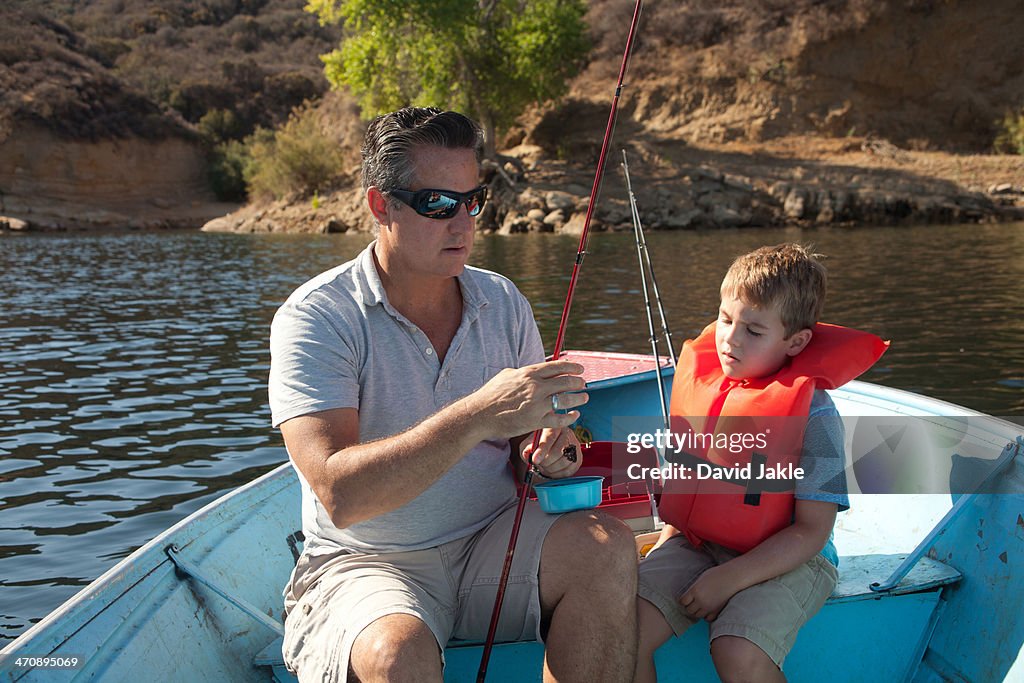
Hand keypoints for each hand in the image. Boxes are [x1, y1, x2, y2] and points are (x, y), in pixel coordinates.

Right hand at [469, 360, 588, 439]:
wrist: (480, 414)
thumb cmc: (491, 394)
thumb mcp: (507, 375)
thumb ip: (524, 373)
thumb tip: (534, 370)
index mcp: (529, 374)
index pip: (557, 367)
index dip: (572, 367)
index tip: (580, 369)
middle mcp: (536, 387)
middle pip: (565, 382)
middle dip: (578, 382)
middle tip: (583, 384)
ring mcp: (537, 405)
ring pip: (566, 399)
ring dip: (579, 398)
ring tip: (584, 397)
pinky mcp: (535, 421)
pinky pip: (559, 419)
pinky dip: (570, 417)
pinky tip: (574, 415)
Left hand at [521, 427, 581, 478]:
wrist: (549, 447)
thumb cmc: (538, 444)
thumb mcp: (528, 444)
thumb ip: (527, 449)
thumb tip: (528, 454)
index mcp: (554, 427)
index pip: (550, 438)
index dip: (542, 451)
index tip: (535, 460)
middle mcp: (567, 434)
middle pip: (560, 451)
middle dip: (547, 462)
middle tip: (539, 465)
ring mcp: (575, 445)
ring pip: (566, 461)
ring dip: (552, 469)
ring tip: (544, 468)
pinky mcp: (578, 457)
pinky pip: (570, 469)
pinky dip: (559, 473)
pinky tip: (552, 471)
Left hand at [679, 565, 737, 621]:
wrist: (732, 577)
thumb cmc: (717, 574)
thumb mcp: (701, 578)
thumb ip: (694, 588)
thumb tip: (689, 595)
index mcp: (694, 590)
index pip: (683, 602)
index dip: (683, 600)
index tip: (686, 599)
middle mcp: (700, 600)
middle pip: (689, 610)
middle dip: (690, 606)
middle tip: (693, 602)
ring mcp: (709, 607)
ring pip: (697, 615)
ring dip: (697, 611)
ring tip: (700, 606)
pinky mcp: (717, 611)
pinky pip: (708, 619)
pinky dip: (706, 616)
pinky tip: (708, 610)